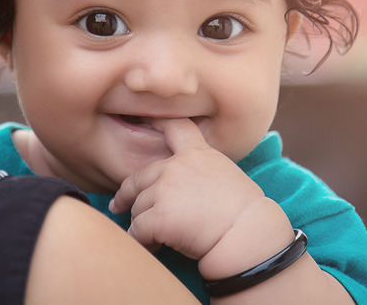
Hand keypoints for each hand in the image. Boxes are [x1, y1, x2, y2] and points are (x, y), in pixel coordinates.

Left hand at [109, 118, 265, 259]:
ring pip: (137, 208)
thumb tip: (185, 186)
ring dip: (142, 224)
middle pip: (139, 177)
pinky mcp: (158, 217)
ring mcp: (165, 191)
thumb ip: (201, 171)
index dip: (156, 122)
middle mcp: (176, 167)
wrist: (247, 234)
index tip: (142, 120)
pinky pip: (138, 230)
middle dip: (127, 194)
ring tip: (155, 238)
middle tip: (119, 205)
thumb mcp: (226, 175)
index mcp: (197, 154)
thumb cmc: (245, 212)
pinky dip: (142, 241)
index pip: (174, 128)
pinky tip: (155, 247)